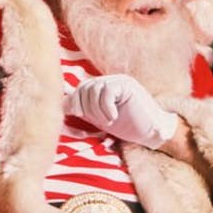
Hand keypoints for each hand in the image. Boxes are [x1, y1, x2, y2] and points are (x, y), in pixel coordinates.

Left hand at [63, 74, 178, 149]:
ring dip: (97, 110)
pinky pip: (106, 91)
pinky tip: (113, 117)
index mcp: (101, 88)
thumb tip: (61, 105)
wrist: (151, 132)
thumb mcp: (99, 118)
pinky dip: (106, 107)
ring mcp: (118, 81)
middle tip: (101, 122)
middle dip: (87, 108)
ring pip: (93, 89)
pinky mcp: (126, 85)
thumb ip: (84, 110)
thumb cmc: (128, 128)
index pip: (79, 89)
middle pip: (83, 88)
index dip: (74, 102)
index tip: (79, 117)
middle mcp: (109, 81)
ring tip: (109, 121)